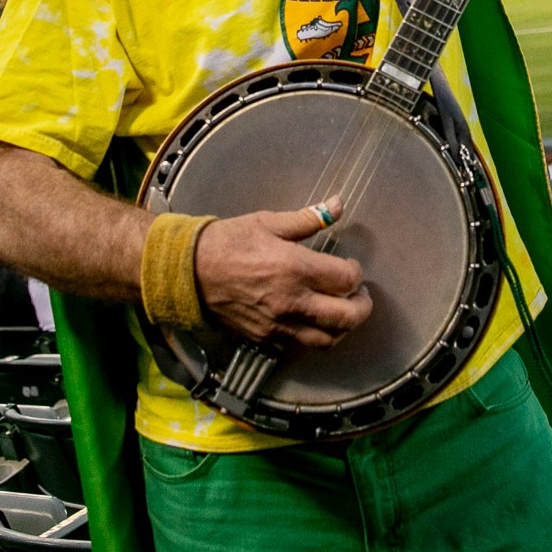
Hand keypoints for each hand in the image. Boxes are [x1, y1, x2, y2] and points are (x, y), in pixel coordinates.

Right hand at [193, 193, 371, 348]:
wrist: (189, 272)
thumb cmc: (229, 241)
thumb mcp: (268, 222)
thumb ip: (309, 218)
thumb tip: (339, 205)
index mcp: (295, 269)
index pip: (346, 280)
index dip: (356, 274)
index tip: (351, 267)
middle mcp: (292, 302)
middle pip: (346, 318)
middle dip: (362, 307)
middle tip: (361, 295)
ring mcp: (279, 325)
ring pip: (327, 340)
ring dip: (343, 328)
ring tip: (342, 311)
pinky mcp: (265, 339)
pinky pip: (301, 346)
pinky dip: (316, 336)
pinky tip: (314, 321)